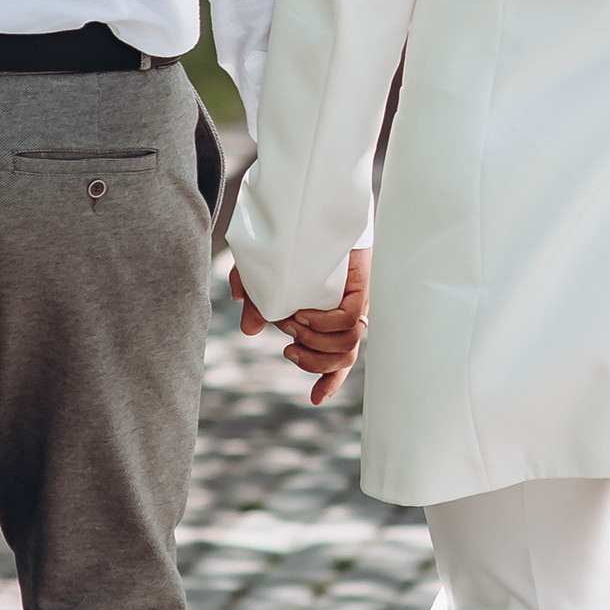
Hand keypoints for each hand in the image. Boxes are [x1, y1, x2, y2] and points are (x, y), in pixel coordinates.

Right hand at [230, 245, 370, 404]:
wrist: (311, 209)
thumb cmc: (289, 243)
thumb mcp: (263, 276)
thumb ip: (256, 301)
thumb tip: (249, 329)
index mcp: (329, 319)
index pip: (337, 358)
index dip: (329, 381)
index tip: (313, 400)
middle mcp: (345, 314)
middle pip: (344, 359)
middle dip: (314, 363)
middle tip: (288, 348)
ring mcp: (354, 301)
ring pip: (347, 345)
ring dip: (316, 344)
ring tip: (293, 327)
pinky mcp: (360, 288)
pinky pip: (347, 321)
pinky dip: (323, 325)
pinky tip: (304, 314)